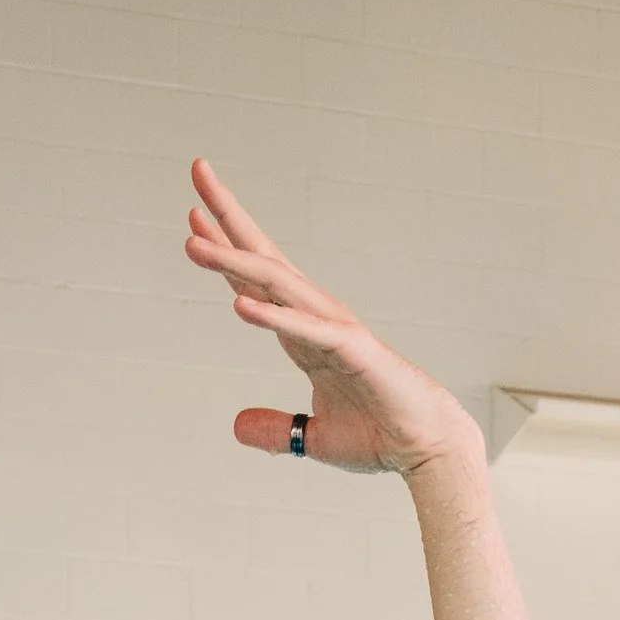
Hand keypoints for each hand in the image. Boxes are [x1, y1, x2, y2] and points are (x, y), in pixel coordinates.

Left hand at [186, 160, 479, 478]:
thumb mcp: (315, 437)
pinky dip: (272, 318)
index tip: (194, 220)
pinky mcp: (352, 353)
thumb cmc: (381, 435)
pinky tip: (238, 304)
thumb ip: (276, 430)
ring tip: (193, 241)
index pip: (258, 281)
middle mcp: (317, 319)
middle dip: (229, 216)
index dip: (226, 250)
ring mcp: (335, 330)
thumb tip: (238, 426)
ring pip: (275, 285)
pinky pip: (304, 331)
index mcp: (305, 333)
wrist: (427, 449)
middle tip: (198, 170)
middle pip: (264, 259)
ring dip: (233, 261)